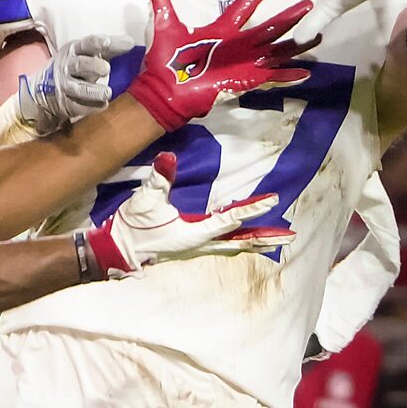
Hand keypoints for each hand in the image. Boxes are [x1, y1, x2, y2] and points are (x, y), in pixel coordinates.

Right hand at [17, 33, 134, 134]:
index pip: (86, 44)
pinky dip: (91, 106)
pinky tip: (103, 105)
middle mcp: (68, 66)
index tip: (107, 42)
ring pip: (78, 88)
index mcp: (75, 50)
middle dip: (92, 66)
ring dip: (93, 91)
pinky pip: (79, 106)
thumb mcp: (88, 52)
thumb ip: (111, 48)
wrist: (48, 89)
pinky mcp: (67, 103)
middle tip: (106, 69)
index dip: (97, 43)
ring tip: (108, 93)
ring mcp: (66, 86)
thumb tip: (132, 43)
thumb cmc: (77, 65)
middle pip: (79, 64)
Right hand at [84, 153, 286, 275]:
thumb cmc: (132, 227)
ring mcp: (196, 247)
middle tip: (289, 236)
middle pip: (240, 240)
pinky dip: (238, 241)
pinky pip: (222, 244)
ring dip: (254, 241)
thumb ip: (159, 179)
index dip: (252, 210)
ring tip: (275, 240)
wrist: (117, 249)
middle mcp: (200, 243)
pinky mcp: (190, 247)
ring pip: (233, 244)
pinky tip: (243, 238)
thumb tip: (167, 158)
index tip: (273, 202)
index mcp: (195, 233)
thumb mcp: (146, 201)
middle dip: (264, 237)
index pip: (230, 219)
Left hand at [128, 0, 316, 130]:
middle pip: (269, 27)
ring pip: (275, 49)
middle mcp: (237, 45)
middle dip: (289, 16)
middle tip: (309, 2)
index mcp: (222, 31)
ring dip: (296, 44)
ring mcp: (243, 63)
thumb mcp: (165, 23)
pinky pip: (270, 76)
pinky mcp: (244, 80)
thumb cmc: (166, 61)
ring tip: (318, 35)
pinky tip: (306, 71)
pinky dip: (287, 74)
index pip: (244, 7)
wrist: (163, 90)